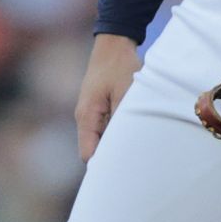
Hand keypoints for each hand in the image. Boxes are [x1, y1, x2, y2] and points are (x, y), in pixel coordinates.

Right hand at [75, 34, 138, 161]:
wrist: (114, 43)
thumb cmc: (120, 66)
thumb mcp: (127, 93)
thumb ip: (124, 120)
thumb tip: (128, 144)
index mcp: (87, 116)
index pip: (88, 154)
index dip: (103, 168)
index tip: (121, 178)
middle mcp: (84, 117)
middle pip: (93, 150)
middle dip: (110, 160)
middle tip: (133, 171)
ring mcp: (90, 113)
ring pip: (100, 140)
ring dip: (114, 146)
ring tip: (136, 155)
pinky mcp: (98, 108)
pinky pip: (104, 129)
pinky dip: (116, 135)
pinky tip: (133, 136)